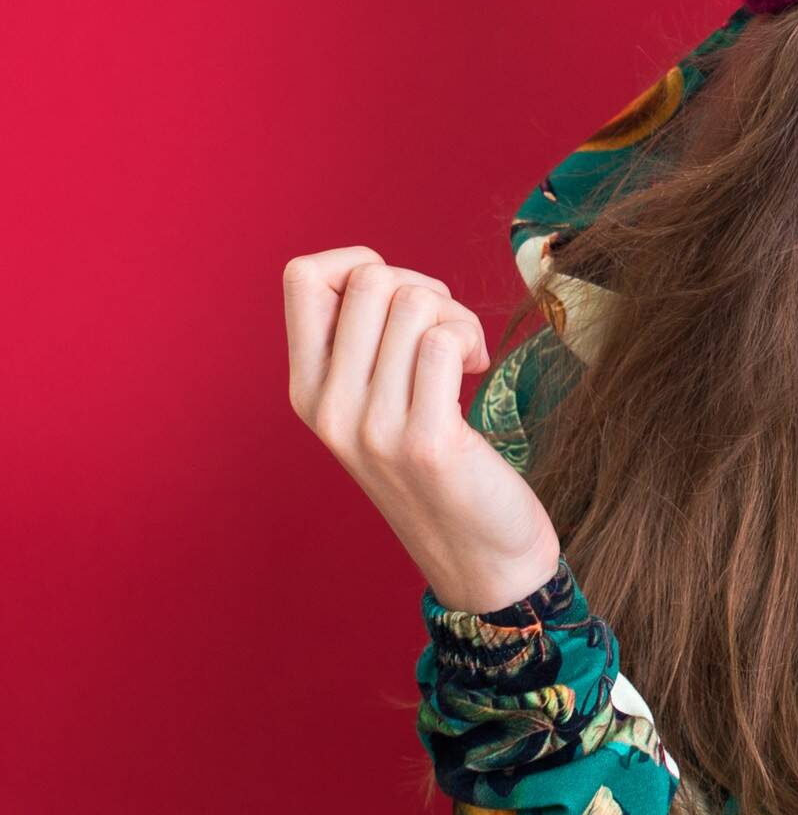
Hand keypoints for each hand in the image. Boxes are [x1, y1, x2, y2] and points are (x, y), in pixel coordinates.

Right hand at [285, 246, 562, 612]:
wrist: (477, 552)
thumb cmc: (436, 457)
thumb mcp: (376, 399)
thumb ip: (364, 339)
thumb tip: (375, 271)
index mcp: (307, 389)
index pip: (301, 275)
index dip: (360, 262)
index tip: (397, 304)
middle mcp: (327, 408)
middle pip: (372, 277)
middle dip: (425, 288)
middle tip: (445, 336)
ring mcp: (372, 429)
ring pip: (414, 302)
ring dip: (456, 317)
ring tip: (462, 359)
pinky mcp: (425, 443)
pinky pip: (442, 342)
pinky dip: (470, 341)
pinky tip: (474, 374)